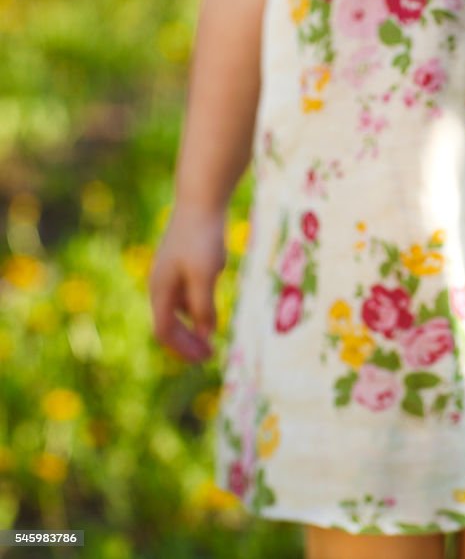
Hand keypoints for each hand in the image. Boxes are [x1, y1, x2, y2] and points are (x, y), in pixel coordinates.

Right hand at [149, 207, 225, 362]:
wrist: (200, 201)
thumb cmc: (202, 238)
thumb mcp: (205, 275)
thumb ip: (203, 306)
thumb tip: (205, 334)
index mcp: (160, 290)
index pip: (164, 331)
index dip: (183, 349)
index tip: (206, 358)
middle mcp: (159, 284)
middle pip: (167, 324)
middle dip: (186, 343)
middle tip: (210, 355)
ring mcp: (168, 274)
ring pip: (174, 311)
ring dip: (190, 328)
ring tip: (210, 338)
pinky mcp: (179, 264)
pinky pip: (182, 296)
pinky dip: (193, 310)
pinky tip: (209, 311)